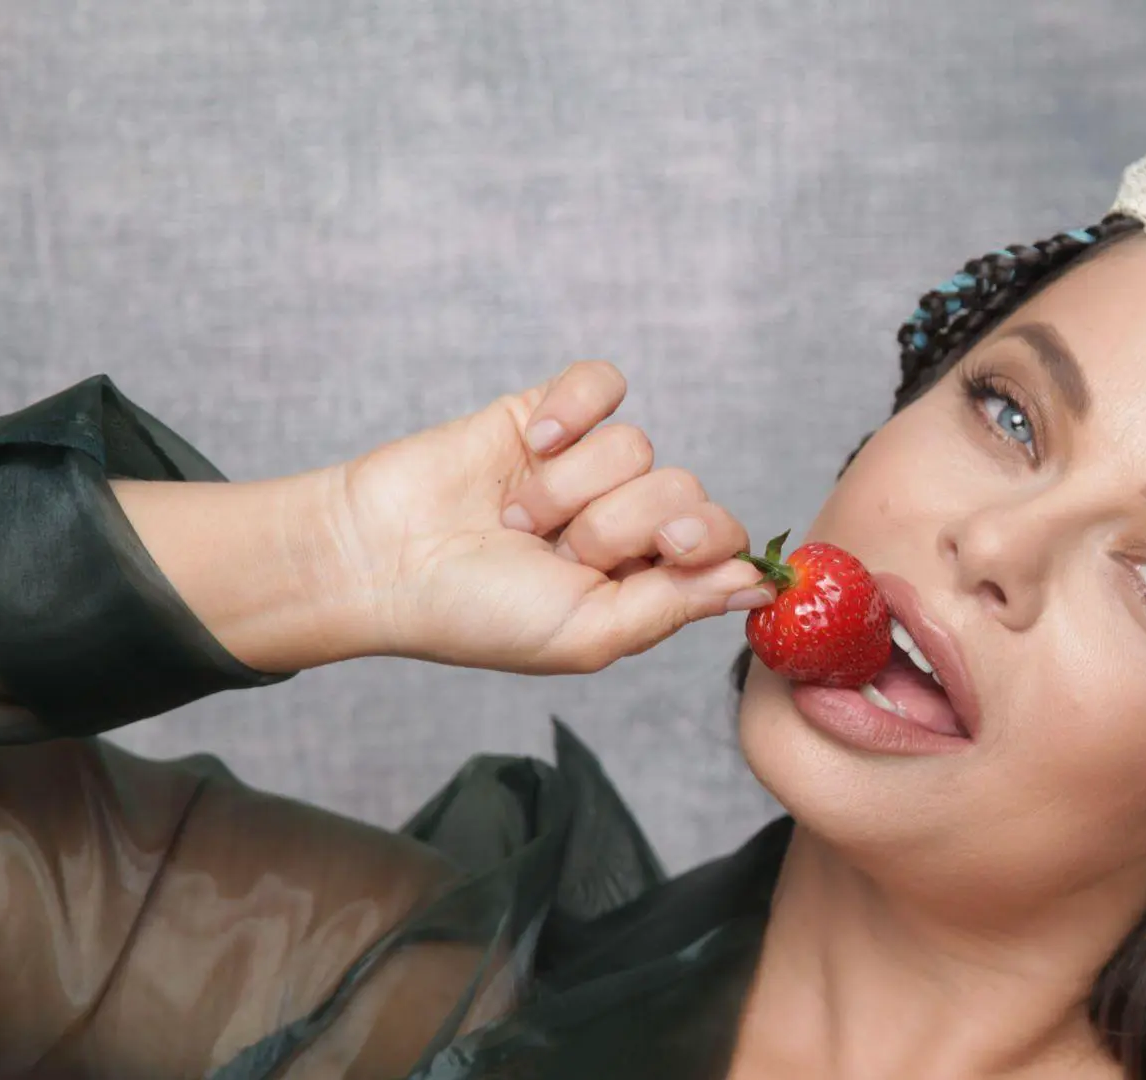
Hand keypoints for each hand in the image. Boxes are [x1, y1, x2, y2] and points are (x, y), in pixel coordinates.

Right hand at [329, 361, 771, 673]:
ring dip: (569, 489)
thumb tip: (765, 585)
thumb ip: (680, 604)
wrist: (381, 560)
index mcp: (647, 580)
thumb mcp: (589, 634)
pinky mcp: (549, 413)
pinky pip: (602, 384)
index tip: (667, 552)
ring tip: (516, 519)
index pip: (723, 540)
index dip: (701, 542)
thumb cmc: (478, 613)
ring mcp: (587, 465)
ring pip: (637, 447)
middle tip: (557, 552)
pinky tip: (531, 443)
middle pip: (685, 491)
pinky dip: (571, 410)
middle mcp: (627, 521)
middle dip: (618, 526)